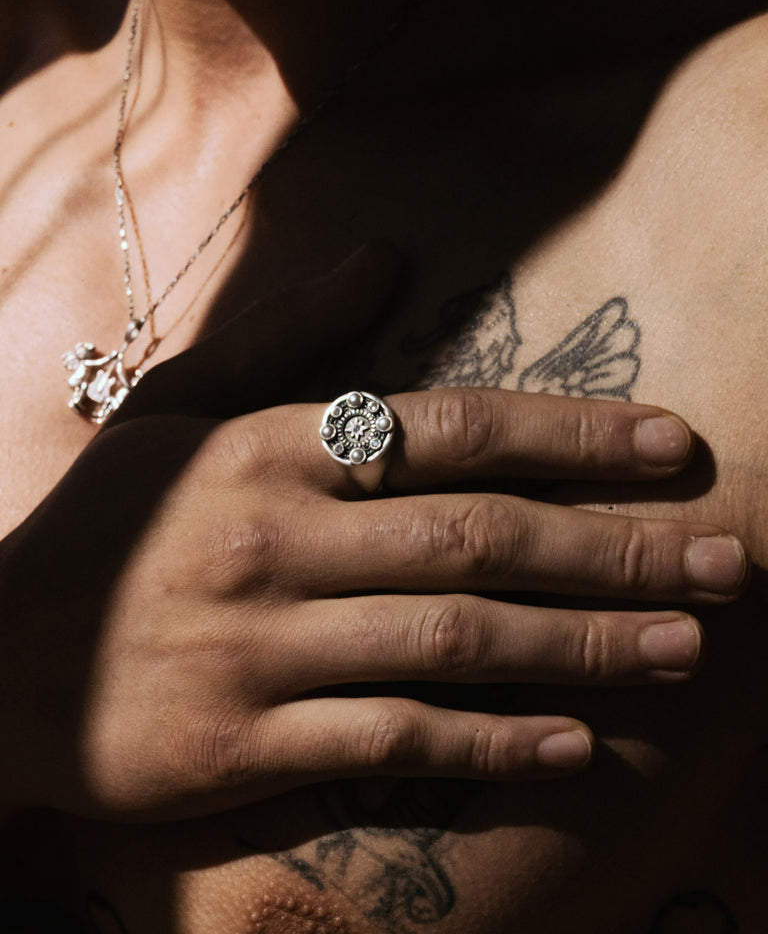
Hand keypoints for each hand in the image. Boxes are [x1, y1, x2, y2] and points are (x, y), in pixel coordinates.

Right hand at [0, 254, 746, 819]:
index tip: (677, 448)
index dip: (575, 437)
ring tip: (686, 645)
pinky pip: (394, 743)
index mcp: (268, 447)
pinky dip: (491, 744)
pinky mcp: (246, 743)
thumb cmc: (100, 525)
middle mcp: (277, 541)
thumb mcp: (175, 405)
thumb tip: (386, 255)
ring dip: (582, 644)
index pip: (453, 429)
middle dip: (616, 549)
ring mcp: (264, 648)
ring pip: (456, 640)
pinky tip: (576, 743)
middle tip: (725, 560)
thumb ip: (287, 334)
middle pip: (480, 539)